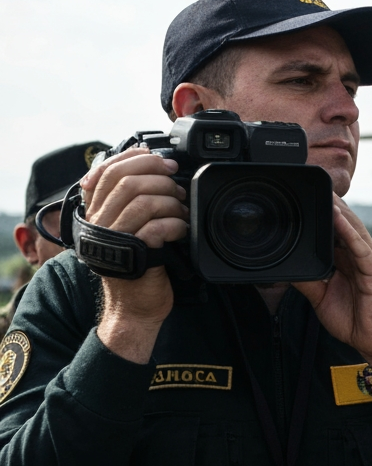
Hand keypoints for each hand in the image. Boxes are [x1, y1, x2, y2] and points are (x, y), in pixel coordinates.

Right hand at [81, 147, 189, 362]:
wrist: (136, 307)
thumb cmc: (140, 266)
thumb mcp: (132, 228)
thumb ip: (134, 202)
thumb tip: (158, 168)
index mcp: (96, 211)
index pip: (105, 171)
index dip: (134, 158)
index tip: (160, 158)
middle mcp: (98, 222)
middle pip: (125, 181)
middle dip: (158, 177)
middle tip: (176, 187)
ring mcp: (113, 238)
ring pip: (142, 200)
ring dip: (170, 201)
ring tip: (182, 212)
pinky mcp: (133, 254)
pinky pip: (155, 226)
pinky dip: (175, 224)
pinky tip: (182, 230)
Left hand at [293, 197, 371, 382]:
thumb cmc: (357, 321)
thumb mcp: (321, 298)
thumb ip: (307, 280)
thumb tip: (287, 268)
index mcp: (351, 259)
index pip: (337, 230)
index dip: (325, 214)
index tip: (307, 198)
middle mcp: (362, 255)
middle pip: (346, 223)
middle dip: (331, 204)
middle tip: (313, 185)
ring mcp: (370, 261)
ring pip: (353, 229)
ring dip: (339, 211)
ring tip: (324, 192)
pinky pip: (360, 247)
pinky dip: (348, 232)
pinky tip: (338, 219)